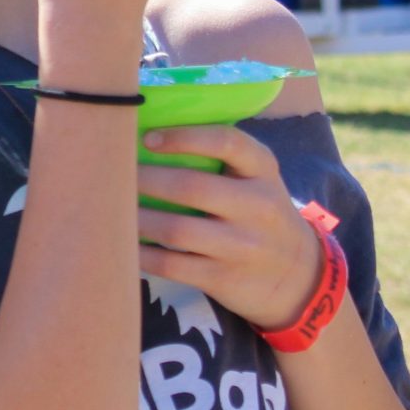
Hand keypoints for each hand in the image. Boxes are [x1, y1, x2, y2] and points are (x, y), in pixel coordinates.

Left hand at [132, 124, 323, 331]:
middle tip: (114, 174)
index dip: (184, 136)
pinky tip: (122, 243)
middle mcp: (257, 206)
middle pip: (191, 187)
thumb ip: (220, 156)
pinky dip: (142, 255)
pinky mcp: (224, 278)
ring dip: (137, 218)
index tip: (147, 138)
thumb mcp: (257, 179)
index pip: (227, 142)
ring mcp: (241, 246)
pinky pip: (172, 265)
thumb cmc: (260, 213)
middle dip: (146, 179)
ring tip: (110, 208)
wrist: (299, 276)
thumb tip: (147, 131)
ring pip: (177, 230)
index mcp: (263, 170)